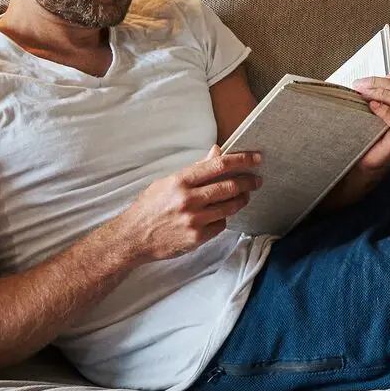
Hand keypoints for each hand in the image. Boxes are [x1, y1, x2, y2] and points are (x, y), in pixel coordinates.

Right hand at [114, 146, 263, 261]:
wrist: (132, 237)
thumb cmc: (149, 207)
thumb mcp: (167, 182)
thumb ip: (195, 169)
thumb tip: (216, 152)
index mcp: (181, 181)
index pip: (218, 165)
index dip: (241, 160)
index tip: (256, 158)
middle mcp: (188, 199)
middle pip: (229, 186)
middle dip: (248, 181)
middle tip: (257, 179)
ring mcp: (194, 220)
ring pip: (229, 207)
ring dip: (241, 199)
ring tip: (245, 195)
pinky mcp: (197, 238)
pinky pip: (220, 224)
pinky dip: (224, 218)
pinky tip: (221, 214)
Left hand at [349, 57, 389, 176]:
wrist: (365, 155)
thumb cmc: (374, 127)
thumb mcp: (383, 99)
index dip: (380, 79)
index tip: (362, 82)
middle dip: (379, 84)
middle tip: (360, 87)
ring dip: (383, 96)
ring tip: (366, 97)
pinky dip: (386, 112)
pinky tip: (373, 109)